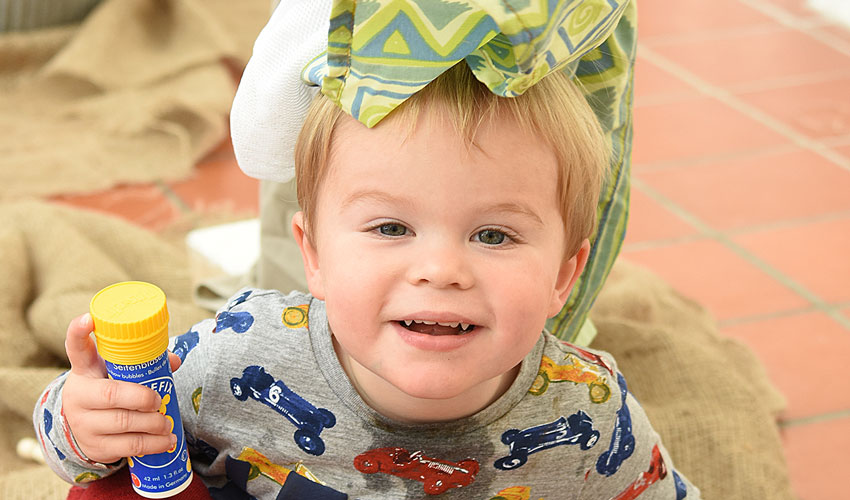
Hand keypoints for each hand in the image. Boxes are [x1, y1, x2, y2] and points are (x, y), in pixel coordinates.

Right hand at [61, 313, 182, 463]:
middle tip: (158, 399)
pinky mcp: (95, 446)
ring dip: (153, 423)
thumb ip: (142, 362)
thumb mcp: (117, 373)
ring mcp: (83, 423)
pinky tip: (166, 440)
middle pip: (110, 395)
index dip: (79, 333)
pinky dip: (152, 443)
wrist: (84, 428)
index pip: (76, 348)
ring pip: (122, 422)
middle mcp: (78, 395)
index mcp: (84, 369)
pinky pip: (127, 446)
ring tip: (167, 422)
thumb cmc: (108, 390)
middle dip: (141, 397)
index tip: (88, 319)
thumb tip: (174, 360)